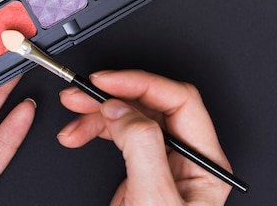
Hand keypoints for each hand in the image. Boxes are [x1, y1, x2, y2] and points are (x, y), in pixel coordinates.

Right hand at [58, 70, 231, 204]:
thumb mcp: (153, 201)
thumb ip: (142, 149)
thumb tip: (122, 108)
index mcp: (204, 162)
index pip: (179, 102)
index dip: (141, 85)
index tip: (107, 82)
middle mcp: (185, 159)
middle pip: (152, 107)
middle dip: (113, 96)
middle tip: (81, 94)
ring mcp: (161, 165)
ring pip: (131, 119)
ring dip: (98, 115)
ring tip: (72, 119)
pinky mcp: (140, 172)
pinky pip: (119, 137)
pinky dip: (96, 132)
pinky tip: (79, 136)